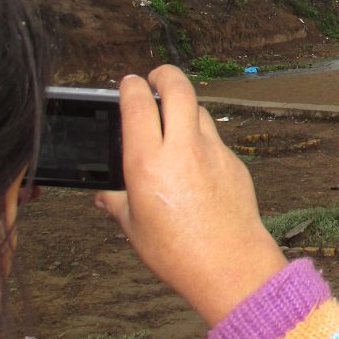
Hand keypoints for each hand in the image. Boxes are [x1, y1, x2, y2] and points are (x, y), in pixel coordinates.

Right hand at [95, 66, 286, 325]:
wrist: (229, 263)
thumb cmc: (178, 252)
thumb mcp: (134, 228)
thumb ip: (117, 204)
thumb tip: (105, 197)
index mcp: (148, 163)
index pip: (138, 104)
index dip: (131, 86)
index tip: (129, 83)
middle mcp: (182, 149)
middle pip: (178, 88)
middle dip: (165, 74)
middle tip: (157, 77)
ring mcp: (213, 152)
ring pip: (200, 111)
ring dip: (185, 107)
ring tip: (174, 119)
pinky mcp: (234, 161)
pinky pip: (215, 139)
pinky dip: (202, 138)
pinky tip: (196, 158)